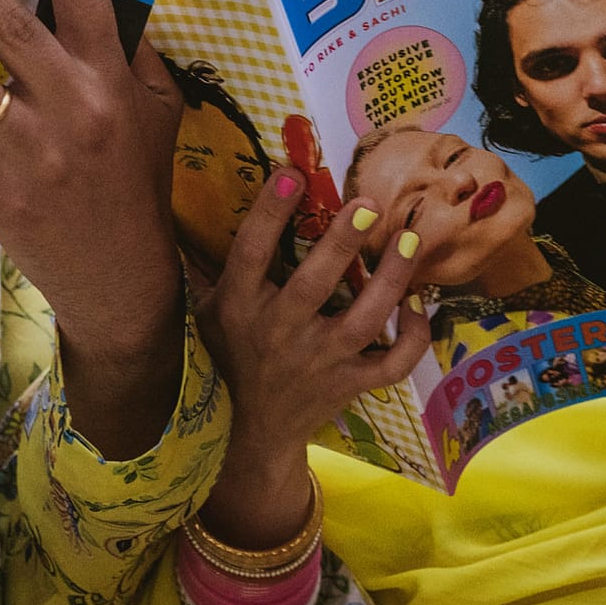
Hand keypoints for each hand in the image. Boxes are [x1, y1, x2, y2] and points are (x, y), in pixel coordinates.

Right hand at [194, 169, 426, 546]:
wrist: (253, 431)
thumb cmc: (232, 354)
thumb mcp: (208, 312)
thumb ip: (207, 266)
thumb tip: (186, 208)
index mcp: (240, 307)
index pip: (250, 253)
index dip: (269, 212)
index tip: (291, 173)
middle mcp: (279, 332)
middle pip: (314, 284)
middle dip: (341, 243)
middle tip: (367, 204)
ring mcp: (320, 361)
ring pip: (365, 320)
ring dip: (391, 279)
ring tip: (408, 239)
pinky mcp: (350, 384)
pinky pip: (392, 364)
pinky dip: (414, 337)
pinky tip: (420, 305)